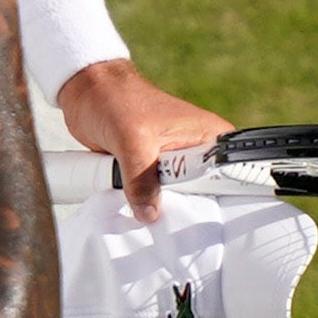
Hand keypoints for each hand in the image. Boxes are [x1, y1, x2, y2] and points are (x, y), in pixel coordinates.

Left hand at [59, 58, 235, 216]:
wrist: (88, 93)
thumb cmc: (116, 100)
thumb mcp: (132, 141)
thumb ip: (142, 180)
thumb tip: (149, 214)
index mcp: (208, 136)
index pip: (229, 175)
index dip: (221, 198)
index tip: (208, 220)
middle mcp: (196, 151)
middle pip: (203, 194)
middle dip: (185, 207)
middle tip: (171, 223)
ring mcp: (173, 162)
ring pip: (174, 198)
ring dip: (158, 206)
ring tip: (146, 213)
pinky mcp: (152, 171)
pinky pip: (153, 197)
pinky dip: (142, 203)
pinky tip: (136, 210)